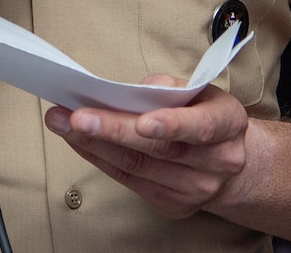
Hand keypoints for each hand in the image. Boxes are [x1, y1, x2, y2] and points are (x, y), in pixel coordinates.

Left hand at [44, 76, 248, 217]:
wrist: (227, 161)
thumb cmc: (203, 114)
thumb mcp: (198, 90)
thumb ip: (168, 86)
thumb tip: (134, 92)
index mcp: (228, 123)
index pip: (201, 126)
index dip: (172, 125)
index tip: (143, 123)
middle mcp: (217, 160)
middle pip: (160, 149)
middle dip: (113, 131)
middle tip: (76, 117)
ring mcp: (196, 188)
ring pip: (138, 166)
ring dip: (94, 144)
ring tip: (62, 123)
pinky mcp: (173, 204)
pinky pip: (129, 180)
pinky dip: (99, 158)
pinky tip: (77, 141)